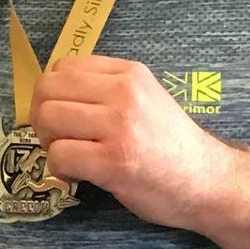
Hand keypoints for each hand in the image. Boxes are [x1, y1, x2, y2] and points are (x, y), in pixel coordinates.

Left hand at [29, 55, 235, 231]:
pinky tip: (78, 176)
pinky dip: (59, 169)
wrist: (207, 182)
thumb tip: (52, 95)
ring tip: (70, 157)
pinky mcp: (113, 161)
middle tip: (59, 139)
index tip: (65, 116)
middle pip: (48, 89)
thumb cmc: (171, 146)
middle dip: (42, 117)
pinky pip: (59, 155)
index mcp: (129, 72)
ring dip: (49, 143)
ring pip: (48, 119)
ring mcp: (119, 125)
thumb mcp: (146, 99)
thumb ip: (106, 90)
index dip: (52, 93)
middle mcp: (123, 92)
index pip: (63, 67)